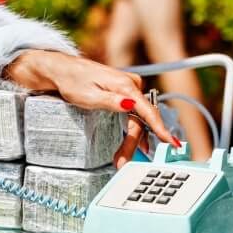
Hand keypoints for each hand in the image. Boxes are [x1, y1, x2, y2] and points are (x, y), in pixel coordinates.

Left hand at [3, 50, 179, 168]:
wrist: (62, 70)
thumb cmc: (73, 81)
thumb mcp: (88, 96)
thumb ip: (111, 102)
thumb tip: (131, 105)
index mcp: (125, 85)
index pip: (148, 111)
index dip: (160, 128)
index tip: (170, 142)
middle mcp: (131, 85)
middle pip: (141, 119)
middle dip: (134, 143)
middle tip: (122, 162)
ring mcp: (129, 88)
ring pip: (138, 118)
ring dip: (133, 139)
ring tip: (122, 158)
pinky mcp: (124, 92)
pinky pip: (135, 114)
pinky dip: (133, 129)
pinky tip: (134, 144)